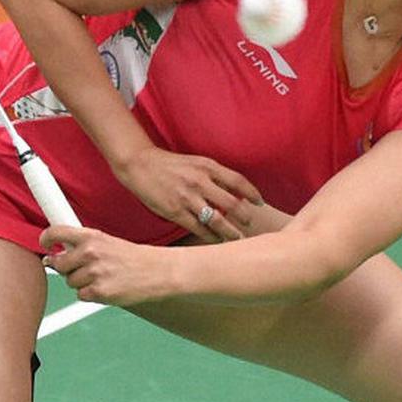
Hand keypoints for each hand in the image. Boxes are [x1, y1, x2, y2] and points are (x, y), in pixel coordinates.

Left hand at [40, 226, 176, 306]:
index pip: (56, 232)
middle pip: (59, 264)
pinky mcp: (99, 292)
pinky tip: (108, 287)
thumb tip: (53, 258)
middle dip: (68, 269)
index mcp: (92, 236)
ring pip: (71, 282)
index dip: (46, 239)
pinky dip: (91, 294)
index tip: (45, 244)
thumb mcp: (108, 242)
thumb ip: (82, 247)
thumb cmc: (133, 258)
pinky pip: (82, 295)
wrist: (159, 271)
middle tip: (86, 268)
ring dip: (82, 283)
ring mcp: (94, 273)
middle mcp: (90, 252)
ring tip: (103, 277)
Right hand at [114, 146, 263, 242]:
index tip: (260, 203)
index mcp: (207, 167)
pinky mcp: (175, 211)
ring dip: (229, 231)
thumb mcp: (196, 162)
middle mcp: (200, 182)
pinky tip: (215, 239)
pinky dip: (210, 236)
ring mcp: (187, 198)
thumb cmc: (171, 165)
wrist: (140, 166)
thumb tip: (236, 193)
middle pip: (232, 204)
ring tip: (236, 238)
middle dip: (244, 217)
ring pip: (217, 219)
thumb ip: (215, 175)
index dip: (252, 193)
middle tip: (249, 225)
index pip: (238, 181)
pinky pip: (198, 228)